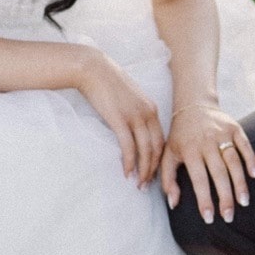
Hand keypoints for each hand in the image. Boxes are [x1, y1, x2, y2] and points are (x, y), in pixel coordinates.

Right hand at [74, 48, 165, 184]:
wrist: (93, 69)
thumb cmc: (108, 83)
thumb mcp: (129, 98)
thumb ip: (136, 113)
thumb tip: (133, 131)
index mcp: (152, 109)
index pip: (161, 140)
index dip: (158, 159)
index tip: (153, 172)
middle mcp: (147, 113)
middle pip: (156, 148)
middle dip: (152, 169)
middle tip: (146, 185)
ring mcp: (134, 116)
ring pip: (145, 150)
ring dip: (142, 170)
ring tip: (138, 184)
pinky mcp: (119, 119)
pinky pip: (128, 147)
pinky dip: (129, 162)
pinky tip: (126, 172)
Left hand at [161, 101, 254, 225]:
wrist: (193, 105)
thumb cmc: (180, 136)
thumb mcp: (167, 155)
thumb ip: (168, 180)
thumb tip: (173, 204)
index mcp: (189, 150)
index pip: (198, 179)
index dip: (204, 200)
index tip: (209, 218)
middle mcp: (206, 142)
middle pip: (218, 173)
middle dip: (225, 197)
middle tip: (229, 216)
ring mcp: (222, 134)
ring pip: (234, 161)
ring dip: (240, 182)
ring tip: (244, 202)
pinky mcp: (235, 128)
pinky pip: (245, 145)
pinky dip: (251, 159)